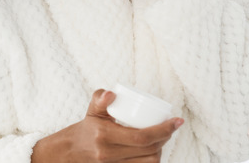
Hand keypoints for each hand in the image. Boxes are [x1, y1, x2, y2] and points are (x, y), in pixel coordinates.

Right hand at [32, 89, 183, 162]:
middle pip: (149, 150)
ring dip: (160, 149)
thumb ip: (100, 98)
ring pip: (148, 162)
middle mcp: (109, 154)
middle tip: (171, 126)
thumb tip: (112, 93)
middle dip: (165, 138)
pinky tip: (156, 149)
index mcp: (105, 136)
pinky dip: (152, 160)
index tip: (177, 121)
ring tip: (163, 137)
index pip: (142, 136)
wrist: (71, 151)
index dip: (164, 130)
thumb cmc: (88, 127)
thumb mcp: (93, 109)